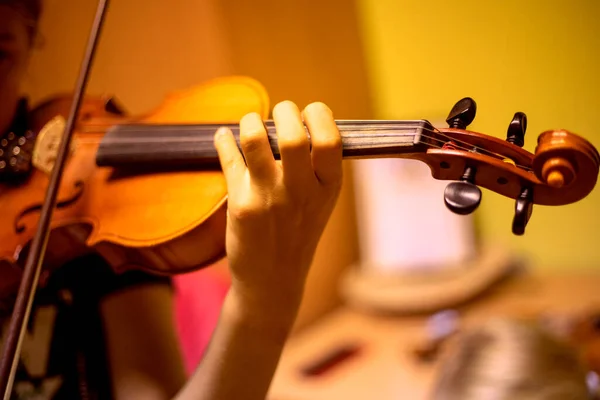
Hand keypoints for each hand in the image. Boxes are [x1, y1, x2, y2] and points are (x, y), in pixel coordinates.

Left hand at [214, 100, 342, 317]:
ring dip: (251, 122)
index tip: (307, 113)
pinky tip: (223, 137)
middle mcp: (301, 191)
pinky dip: (223, 140)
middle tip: (279, 114)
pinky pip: (229, 158)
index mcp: (328, 187)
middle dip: (284, 111)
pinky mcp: (241, 205)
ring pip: (255, 140)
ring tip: (251, 124)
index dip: (317, 115)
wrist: (273, 280)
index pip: (329, 138)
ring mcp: (269, 198)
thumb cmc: (297, 233)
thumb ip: (315, 165)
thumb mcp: (320, 202)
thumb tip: (296, 118)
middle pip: (292, 134)